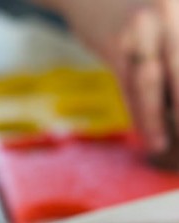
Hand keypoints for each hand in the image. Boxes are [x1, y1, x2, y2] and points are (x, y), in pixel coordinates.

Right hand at [39, 1, 178, 153]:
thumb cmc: (134, 9)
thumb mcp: (164, 20)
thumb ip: (172, 55)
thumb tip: (175, 103)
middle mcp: (168, 13)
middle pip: (178, 73)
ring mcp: (139, 28)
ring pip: (151, 85)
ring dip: (158, 121)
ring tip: (161, 146)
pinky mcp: (114, 43)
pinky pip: (128, 88)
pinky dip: (138, 113)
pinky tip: (145, 133)